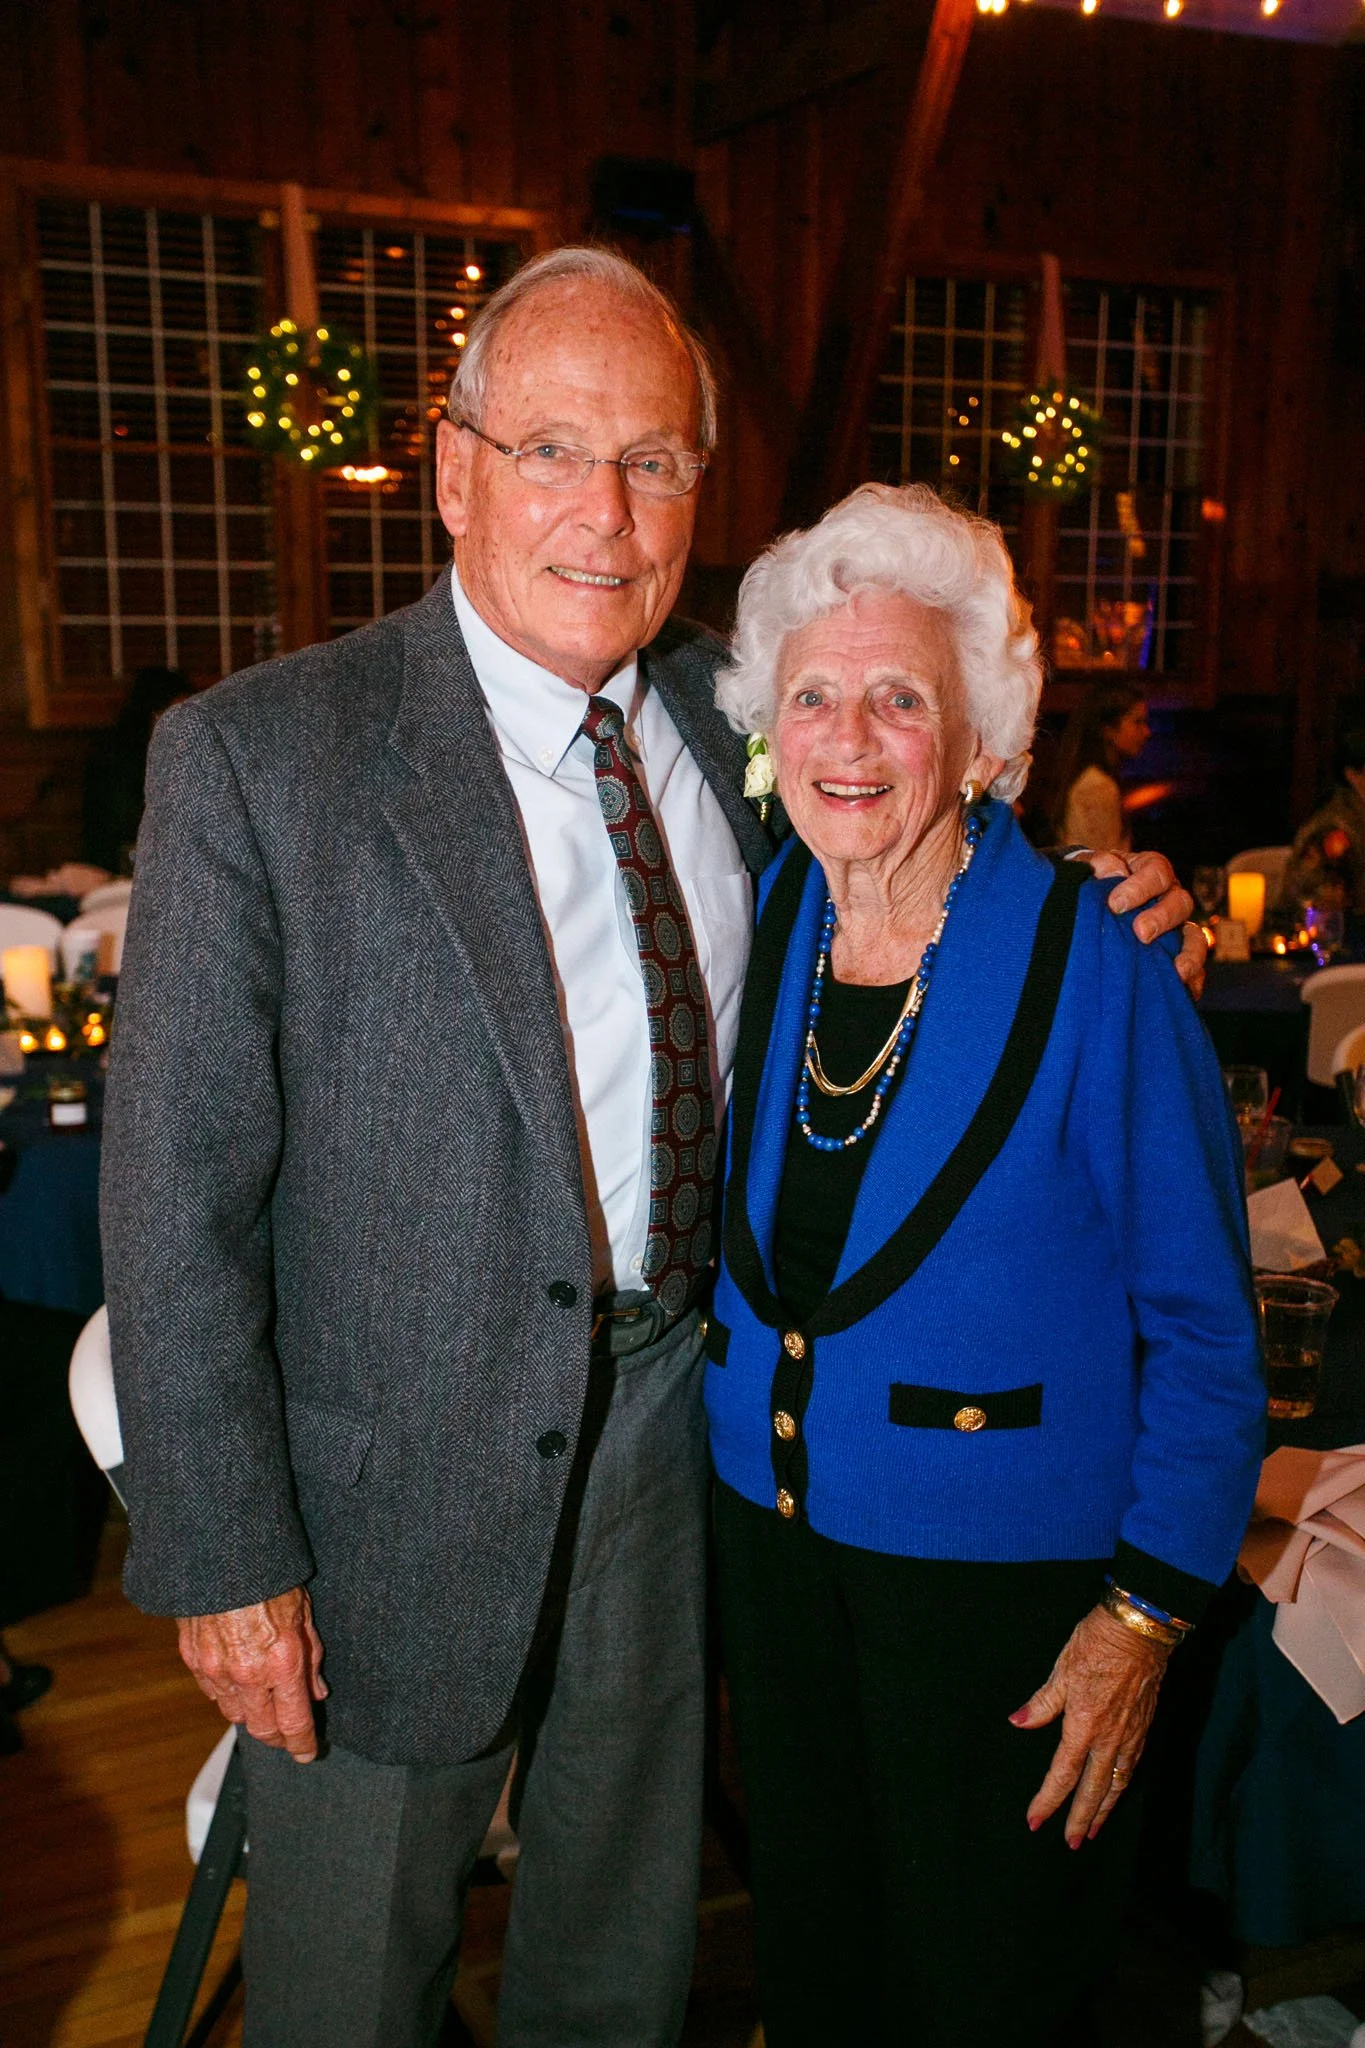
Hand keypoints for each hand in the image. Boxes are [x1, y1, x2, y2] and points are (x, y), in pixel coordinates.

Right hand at [177, 1585, 327, 1762]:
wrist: (220, 1555)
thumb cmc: (268, 1578)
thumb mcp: (303, 1613)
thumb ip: (312, 1658)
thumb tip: (317, 1692)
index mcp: (282, 1661)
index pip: (294, 1722)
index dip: (303, 1743)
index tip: (308, 1753)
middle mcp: (248, 1673)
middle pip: (263, 1729)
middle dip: (279, 1738)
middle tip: (289, 1737)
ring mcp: (216, 1670)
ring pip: (236, 1715)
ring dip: (253, 1717)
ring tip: (266, 1708)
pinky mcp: (194, 1661)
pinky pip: (214, 1694)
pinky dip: (229, 1697)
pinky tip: (240, 1686)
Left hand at [1008, 1603, 1170, 1845]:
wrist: (1140, 1630)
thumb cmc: (1097, 1644)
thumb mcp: (1062, 1670)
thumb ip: (1042, 1703)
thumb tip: (1018, 1722)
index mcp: (1083, 1726)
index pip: (1062, 1774)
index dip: (1048, 1800)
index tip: (1035, 1820)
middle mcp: (1108, 1738)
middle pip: (1093, 1789)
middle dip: (1080, 1818)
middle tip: (1071, 1843)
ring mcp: (1129, 1735)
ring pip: (1116, 1782)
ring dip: (1104, 1808)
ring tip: (1093, 1829)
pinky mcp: (1143, 1726)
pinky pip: (1131, 1766)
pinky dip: (1121, 1785)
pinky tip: (1116, 1789)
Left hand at [1087, 850, 1204, 997]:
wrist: (1082, 911)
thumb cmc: (1085, 886)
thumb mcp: (1082, 868)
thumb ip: (1094, 864)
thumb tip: (1114, 871)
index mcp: (1149, 871)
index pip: (1157, 870)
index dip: (1140, 887)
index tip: (1115, 904)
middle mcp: (1168, 898)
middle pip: (1180, 902)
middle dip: (1162, 918)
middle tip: (1141, 933)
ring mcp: (1175, 928)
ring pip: (1195, 937)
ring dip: (1190, 953)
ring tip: (1177, 971)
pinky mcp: (1175, 957)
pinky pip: (1196, 969)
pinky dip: (1194, 981)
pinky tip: (1184, 992)